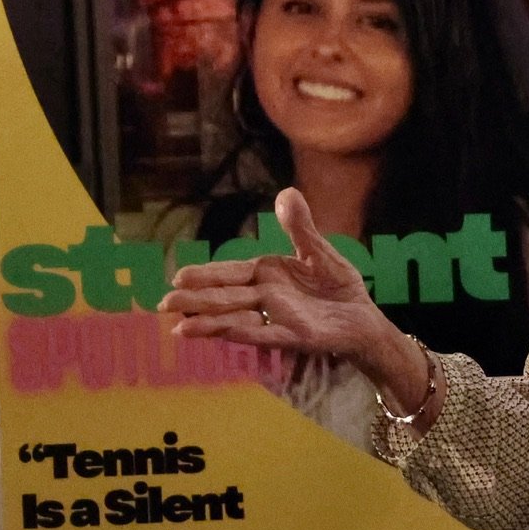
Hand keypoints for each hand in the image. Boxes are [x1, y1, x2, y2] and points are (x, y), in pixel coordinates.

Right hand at [160, 189, 418, 398]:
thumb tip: (286, 192)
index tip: (178, 276)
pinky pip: (267, 334)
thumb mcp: (319, 251)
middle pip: (225, 298)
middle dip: (196, 301)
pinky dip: (246, 333)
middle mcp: (265, 297)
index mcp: (266, 274)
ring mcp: (277, 318)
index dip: (206, 275)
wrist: (363, 317)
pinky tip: (226, 333)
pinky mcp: (294, 336)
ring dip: (210, 324)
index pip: (230, 273)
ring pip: (237, 320)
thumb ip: (300, 226)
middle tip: (165, 304)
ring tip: (182, 330)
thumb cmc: (338, 286)